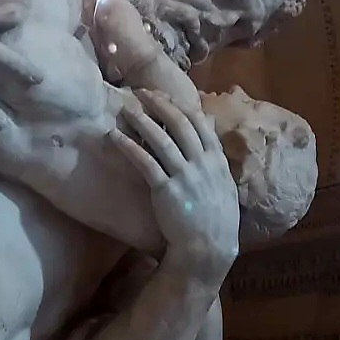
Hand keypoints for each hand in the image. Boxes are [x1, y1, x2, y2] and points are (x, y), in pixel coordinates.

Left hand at [110, 90, 238, 284]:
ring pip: (161, 139)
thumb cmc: (216, 219)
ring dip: (142, 120)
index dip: (179, 105)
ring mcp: (184, 176)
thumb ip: (215, 156)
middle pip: (179, 123)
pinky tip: (115, 137)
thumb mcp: (224, 184)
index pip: (199, 123)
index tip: (164, 95)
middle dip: (160, 104)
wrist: (208, 247)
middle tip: (142, 93)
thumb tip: (209, 128)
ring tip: (127, 108)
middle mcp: (202, 163)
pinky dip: (129, 146)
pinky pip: (145, 162)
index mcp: (216, 160)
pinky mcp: (166, 190)